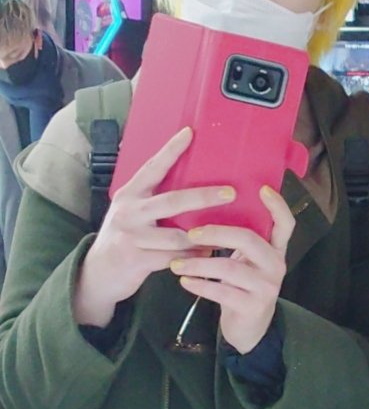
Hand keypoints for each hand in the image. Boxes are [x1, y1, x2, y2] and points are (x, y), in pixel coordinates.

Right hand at [74, 127, 236, 326]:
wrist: (97, 274)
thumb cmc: (124, 240)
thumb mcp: (132, 214)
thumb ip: (153, 201)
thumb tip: (193, 190)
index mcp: (129, 195)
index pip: (152, 168)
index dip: (170, 151)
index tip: (190, 133)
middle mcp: (128, 211)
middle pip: (172, 201)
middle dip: (203, 196)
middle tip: (230, 193)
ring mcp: (131, 236)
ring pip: (177, 236)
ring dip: (201, 238)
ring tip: (220, 237)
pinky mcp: (135, 259)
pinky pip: (173, 257)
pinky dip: (192, 257)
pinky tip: (204, 256)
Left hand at [169, 186, 295, 354]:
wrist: (249, 329)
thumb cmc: (242, 285)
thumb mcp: (247, 260)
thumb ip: (241, 238)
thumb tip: (210, 204)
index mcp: (276, 249)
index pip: (286, 223)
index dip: (277, 206)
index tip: (261, 188)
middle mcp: (277, 265)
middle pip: (248, 239)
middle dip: (216, 233)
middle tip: (190, 233)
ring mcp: (267, 287)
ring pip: (230, 268)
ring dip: (199, 263)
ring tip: (176, 263)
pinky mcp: (253, 306)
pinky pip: (222, 292)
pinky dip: (200, 285)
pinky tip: (184, 280)